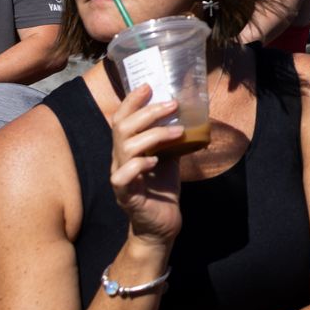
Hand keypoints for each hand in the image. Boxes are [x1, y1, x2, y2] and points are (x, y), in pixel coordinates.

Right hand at [109, 84, 184, 245]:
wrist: (162, 224)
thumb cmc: (163, 187)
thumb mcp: (170, 155)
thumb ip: (173, 135)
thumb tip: (191, 110)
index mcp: (126, 148)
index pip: (121, 118)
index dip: (132, 100)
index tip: (149, 85)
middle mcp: (119, 160)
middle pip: (122, 127)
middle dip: (148, 112)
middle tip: (173, 104)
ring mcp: (120, 177)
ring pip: (124, 147)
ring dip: (153, 134)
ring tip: (178, 131)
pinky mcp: (126, 195)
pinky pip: (122, 176)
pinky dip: (138, 164)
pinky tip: (155, 160)